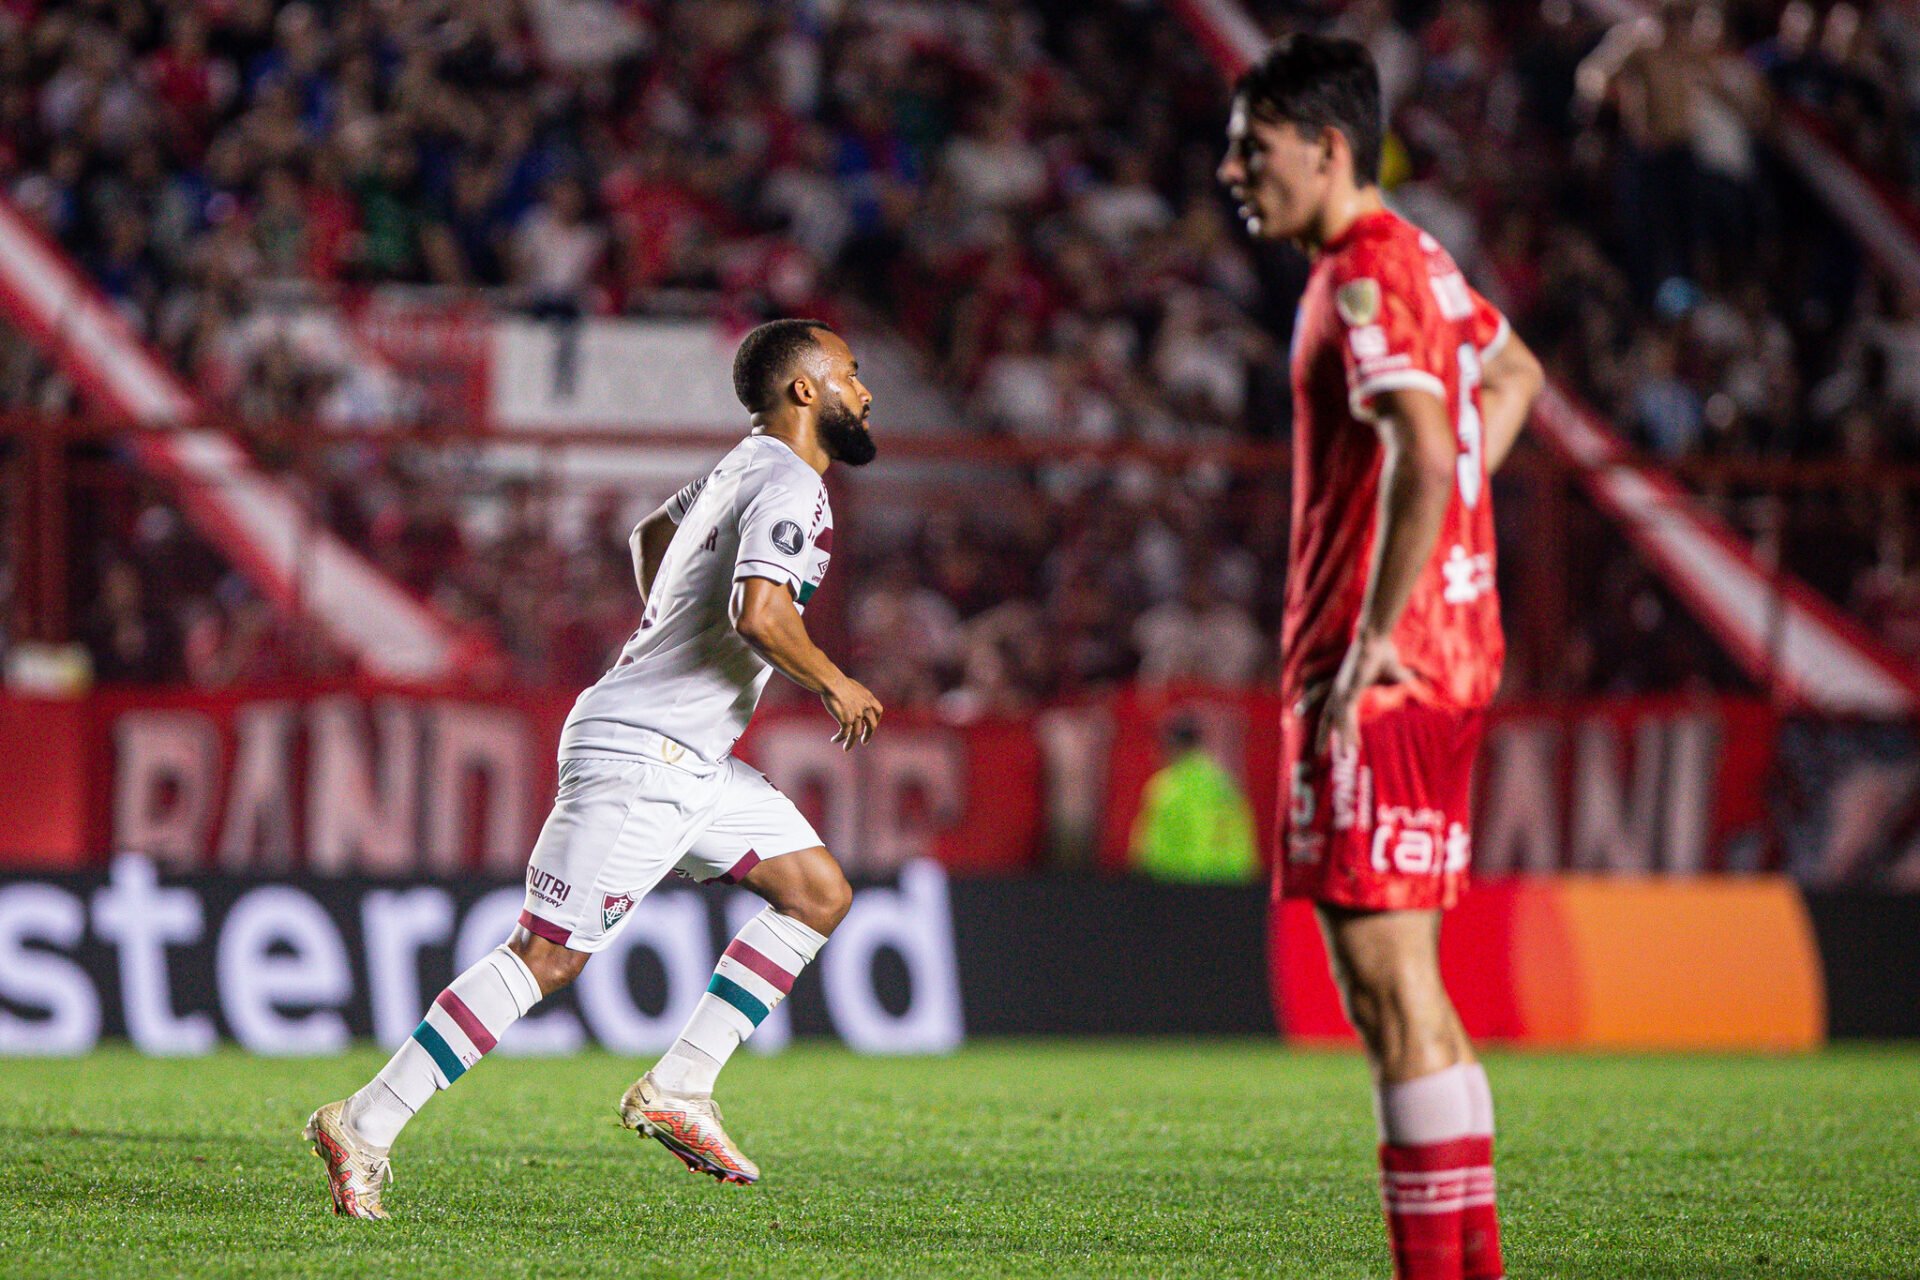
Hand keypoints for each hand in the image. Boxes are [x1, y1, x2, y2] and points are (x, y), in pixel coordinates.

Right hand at [823, 676, 883, 750]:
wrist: (831, 682)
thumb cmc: (837, 681)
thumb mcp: (852, 687)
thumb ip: (856, 695)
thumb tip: (852, 698)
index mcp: (868, 698)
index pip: (878, 711)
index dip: (875, 720)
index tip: (870, 726)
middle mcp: (865, 708)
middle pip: (872, 726)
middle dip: (868, 735)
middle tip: (864, 742)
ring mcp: (857, 715)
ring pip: (856, 734)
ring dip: (851, 742)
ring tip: (846, 748)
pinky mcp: (846, 720)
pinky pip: (844, 733)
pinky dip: (839, 738)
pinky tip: (834, 740)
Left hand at [1314, 632, 1414, 759]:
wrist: (1376, 639)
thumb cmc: (1384, 653)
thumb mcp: (1394, 673)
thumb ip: (1400, 680)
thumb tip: (1413, 681)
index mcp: (1347, 687)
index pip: (1337, 710)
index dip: (1340, 725)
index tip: (1346, 738)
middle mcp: (1340, 690)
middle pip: (1327, 717)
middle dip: (1322, 734)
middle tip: (1317, 751)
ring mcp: (1342, 692)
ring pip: (1339, 722)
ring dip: (1342, 739)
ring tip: (1345, 757)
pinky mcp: (1348, 692)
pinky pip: (1346, 717)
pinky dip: (1348, 732)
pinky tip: (1351, 745)